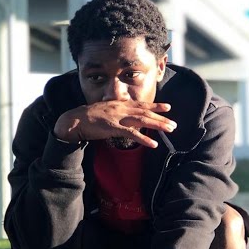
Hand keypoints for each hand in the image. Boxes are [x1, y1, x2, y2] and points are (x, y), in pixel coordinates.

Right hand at [54, 101, 175, 149]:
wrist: (75, 120)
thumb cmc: (89, 117)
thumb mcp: (106, 110)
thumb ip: (117, 110)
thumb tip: (125, 113)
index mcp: (120, 105)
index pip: (141, 104)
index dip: (155, 106)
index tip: (168, 107)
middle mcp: (121, 108)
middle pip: (145, 112)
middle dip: (161, 118)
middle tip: (174, 124)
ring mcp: (118, 117)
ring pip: (142, 121)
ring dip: (157, 125)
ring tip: (169, 130)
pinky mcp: (113, 127)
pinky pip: (131, 134)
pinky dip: (143, 139)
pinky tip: (153, 144)